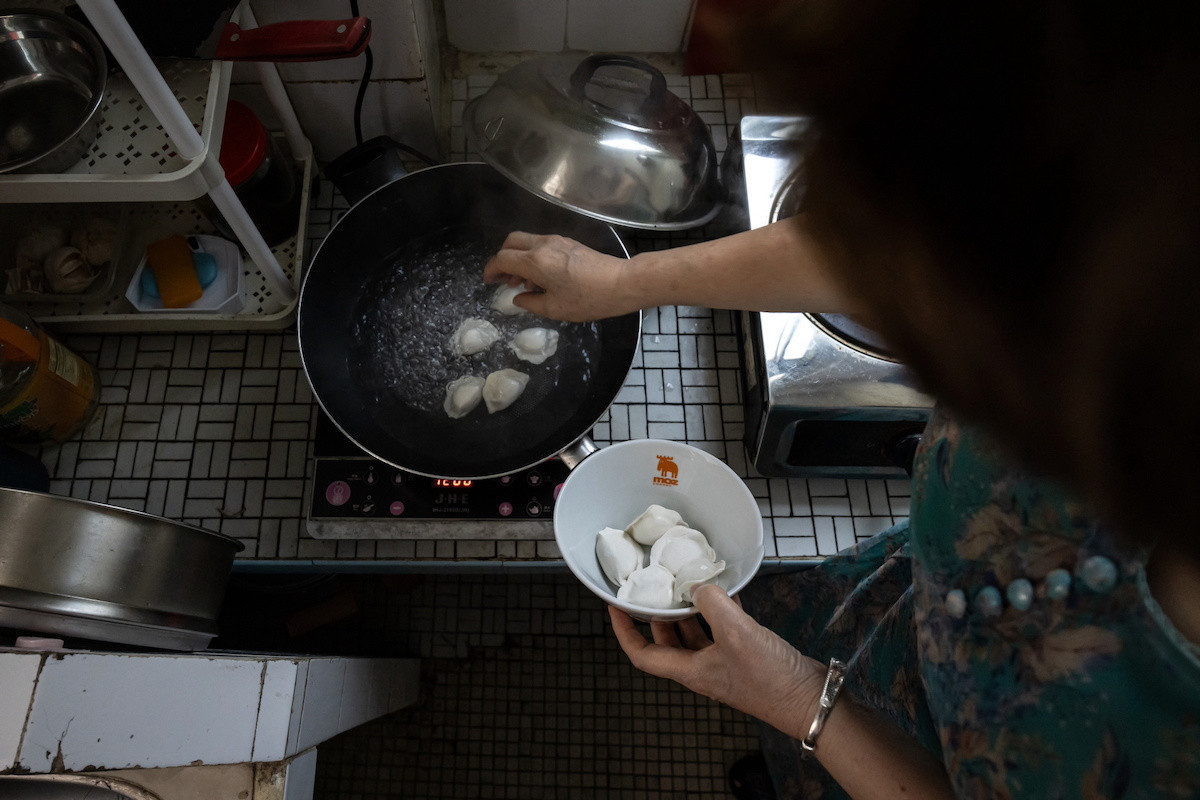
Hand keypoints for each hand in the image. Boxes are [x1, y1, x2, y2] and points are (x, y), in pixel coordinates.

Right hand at [482, 231, 636, 321]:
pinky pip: (540, 244)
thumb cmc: (588, 299)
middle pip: (510, 242)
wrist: (621, 283)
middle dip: (502, 259)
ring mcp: (557, 241)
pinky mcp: (568, 242)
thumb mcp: (555, 309)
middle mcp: (543, 245)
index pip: (502, 258)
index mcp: (536, 261)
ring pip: (526, 241)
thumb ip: (530, 302)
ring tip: (524, 283)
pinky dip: (532, 257)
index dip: (491, 270)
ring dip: (518, 258)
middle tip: (504, 280)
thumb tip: (518, 298)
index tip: (488, 282)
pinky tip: (541, 277)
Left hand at [609, 584, 825, 735]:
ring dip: (691, 608)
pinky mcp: (745, 655)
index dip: (624, 632)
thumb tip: (698, 586)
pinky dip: (720, 609)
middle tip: (656, 584)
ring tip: (689, 579)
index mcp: (689, 669)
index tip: (616, 607)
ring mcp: (724, 662)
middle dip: (658, 613)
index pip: (643, 655)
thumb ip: (711, 604)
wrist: (809, 699)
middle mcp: (701, 667)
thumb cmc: (768, 676)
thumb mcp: (735, 632)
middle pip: (667, 640)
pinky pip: (722, 628)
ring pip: (695, 632)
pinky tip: (726, 587)